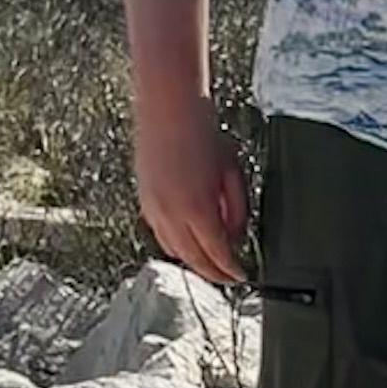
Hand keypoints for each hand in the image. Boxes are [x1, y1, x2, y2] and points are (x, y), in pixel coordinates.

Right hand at [134, 101, 252, 287]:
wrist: (170, 110)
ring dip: (194, 260)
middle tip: (228, 277)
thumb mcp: (232, 173)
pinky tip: (188, 242)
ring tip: (211, 262)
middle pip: (194, 260)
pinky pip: (161, 235)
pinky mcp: (144, 201)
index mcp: (197, 210)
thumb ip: (236, 210)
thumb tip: (234, 236)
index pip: (217, 254)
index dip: (231, 270)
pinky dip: (176, 245)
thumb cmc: (204, 135)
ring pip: (174, 251)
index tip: (242, 276)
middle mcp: (171, 215)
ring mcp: (154, 209)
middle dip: (213, 272)